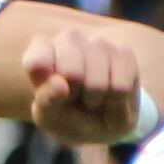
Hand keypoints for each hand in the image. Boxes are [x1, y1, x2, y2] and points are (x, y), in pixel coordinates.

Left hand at [14, 16, 163, 144]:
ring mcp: (96, 43)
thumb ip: (48, 105)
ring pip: (99, 72)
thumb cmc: (77, 121)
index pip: (39, 60)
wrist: (112, 120)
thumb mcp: (56, 123)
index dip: (49, 84)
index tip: (58, 96)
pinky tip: (115, 97)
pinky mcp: (121, 52)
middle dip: (80, 98)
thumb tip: (61, 84)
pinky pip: (124, 71)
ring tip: (98, 103)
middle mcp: (67, 41)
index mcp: (42, 56)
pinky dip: (121, 93)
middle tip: (82, 106)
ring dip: (101, 97)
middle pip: (73, 70)